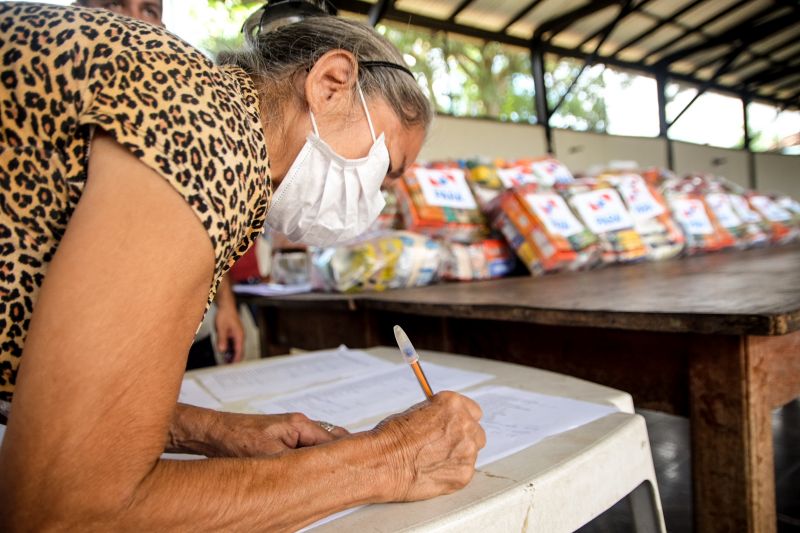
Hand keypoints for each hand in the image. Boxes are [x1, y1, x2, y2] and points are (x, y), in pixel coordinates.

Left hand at [168, 405, 348, 457]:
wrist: (213, 433)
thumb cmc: (235, 438)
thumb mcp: (269, 455)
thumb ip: (295, 461)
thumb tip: (314, 473)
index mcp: (299, 424)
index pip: (333, 441)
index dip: (346, 455)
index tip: (358, 466)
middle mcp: (298, 426)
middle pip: (329, 442)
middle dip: (339, 457)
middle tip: (352, 472)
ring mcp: (290, 432)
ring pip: (317, 448)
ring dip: (324, 460)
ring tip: (334, 475)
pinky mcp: (281, 440)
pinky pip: (306, 450)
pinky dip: (312, 460)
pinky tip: (312, 473)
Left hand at [214, 302, 243, 362]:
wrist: (226, 306)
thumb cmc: (226, 314)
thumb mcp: (221, 328)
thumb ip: (222, 340)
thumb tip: (222, 350)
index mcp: (239, 335)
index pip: (239, 351)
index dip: (236, 360)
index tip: (231, 366)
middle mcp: (240, 336)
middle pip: (239, 351)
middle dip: (234, 359)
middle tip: (227, 365)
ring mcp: (237, 335)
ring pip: (236, 348)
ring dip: (231, 354)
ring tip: (225, 360)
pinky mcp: (234, 333)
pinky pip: (233, 344)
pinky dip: (230, 349)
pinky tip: (224, 351)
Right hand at [371, 391, 485, 500]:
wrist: (382, 461)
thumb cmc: (391, 437)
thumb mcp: (416, 412)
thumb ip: (438, 415)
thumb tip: (445, 422)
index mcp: (452, 404)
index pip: (473, 411)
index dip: (462, 419)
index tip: (456, 426)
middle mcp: (464, 424)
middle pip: (476, 432)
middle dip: (463, 438)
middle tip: (444, 446)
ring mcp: (467, 450)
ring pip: (471, 453)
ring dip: (458, 455)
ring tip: (433, 460)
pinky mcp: (464, 473)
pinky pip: (465, 471)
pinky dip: (453, 472)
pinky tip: (434, 471)